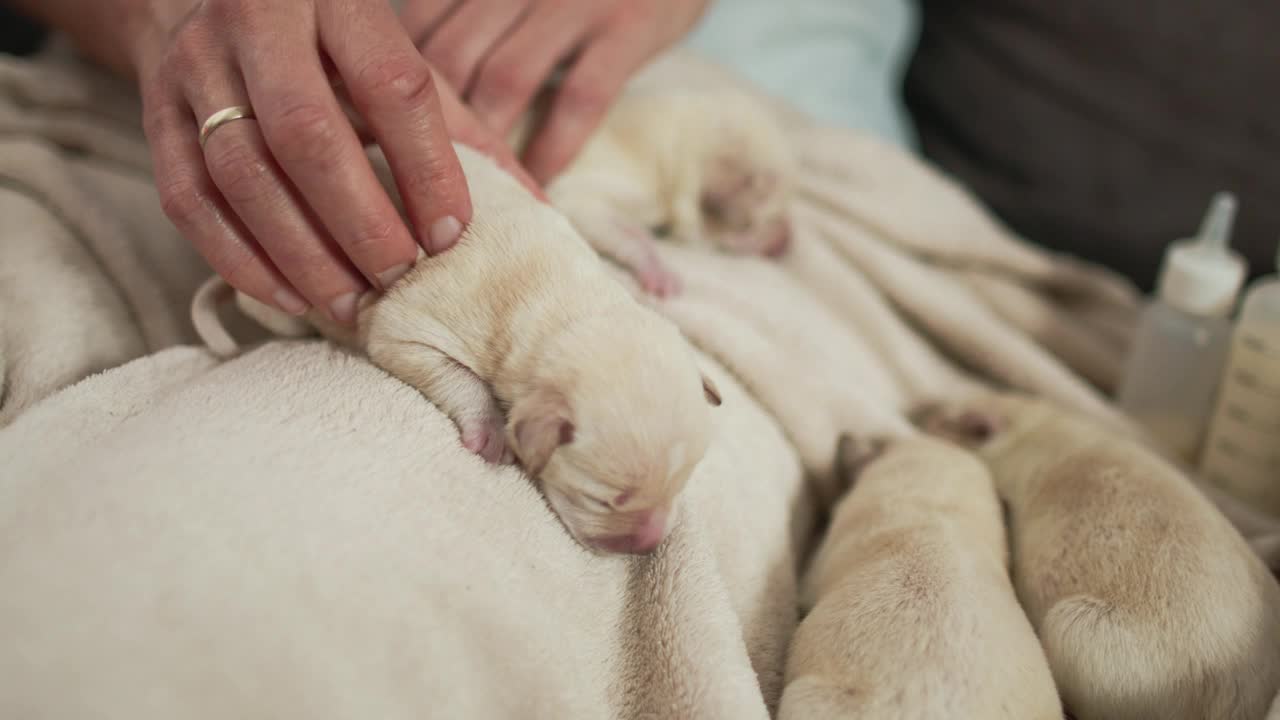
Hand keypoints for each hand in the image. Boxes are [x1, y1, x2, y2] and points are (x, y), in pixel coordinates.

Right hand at [132, 0, 531, 324]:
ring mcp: (195, 67)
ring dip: (301, 254)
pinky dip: (241, 260)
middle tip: (398, 279)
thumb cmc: (332, 47)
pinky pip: (190, 200)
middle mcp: (258, 23)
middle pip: (306, 135)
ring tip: (350, 305)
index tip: (451, 236)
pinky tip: (291, 297)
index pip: (392, 86)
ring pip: (241, 174)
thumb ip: (462, 131)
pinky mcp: (154, 113)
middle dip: (359, 222)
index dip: (427, 169)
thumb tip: (537, 210)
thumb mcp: (398, 64)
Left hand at [402, 0, 710, 183]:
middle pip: (450, 57)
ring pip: (504, 79)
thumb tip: (419, 87)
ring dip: (484, 144)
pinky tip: (538, 184)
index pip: (418, 26)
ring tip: (470, 197)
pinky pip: (578, 98)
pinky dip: (552, 147)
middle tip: (418, 183)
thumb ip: (473, 16)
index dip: (394, 85)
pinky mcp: (628, 27)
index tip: (383, 136)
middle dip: (428, 126)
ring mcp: (574, 2)